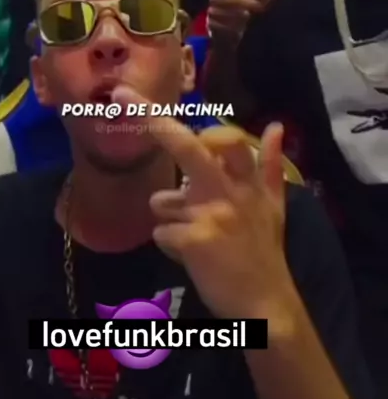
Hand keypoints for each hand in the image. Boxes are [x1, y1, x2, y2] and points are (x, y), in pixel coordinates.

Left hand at [113, 85, 293, 318]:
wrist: (265, 304)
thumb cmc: (265, 253)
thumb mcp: (274, 207)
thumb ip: (270, 165)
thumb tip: (277, 126)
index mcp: (247, 181)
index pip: (227, 138)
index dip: (200, 121)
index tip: (175, 108)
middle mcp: (228, 192)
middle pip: (187, 147)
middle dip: (154, 120)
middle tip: (121, 94)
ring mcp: (210, 215)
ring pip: (162, 201)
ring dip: (171, 219)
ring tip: (199, 239)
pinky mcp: (194, 240)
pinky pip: (161, 232)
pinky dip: (171, 246)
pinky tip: (194, 258)